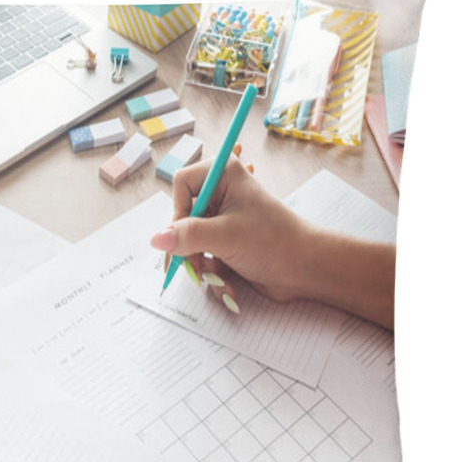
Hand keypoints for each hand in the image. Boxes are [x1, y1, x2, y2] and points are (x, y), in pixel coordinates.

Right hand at [150, 147, 395, 328]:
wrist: (307, 270)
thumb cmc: (274, 242)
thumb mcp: (224, 236)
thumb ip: (186, 236)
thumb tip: (155, 240)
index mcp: (224, 176)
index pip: (181, 185)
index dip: (178, 213)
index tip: (183, 236)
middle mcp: (222, 194)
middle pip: (182, 218)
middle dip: (189, 249)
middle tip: (193, 269)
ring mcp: (224, 220)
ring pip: (191, 242)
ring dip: (202, 266)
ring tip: (219, 279)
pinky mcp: (228, 243)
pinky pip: (205, 257)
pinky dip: (214, 274)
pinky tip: (229, 285)